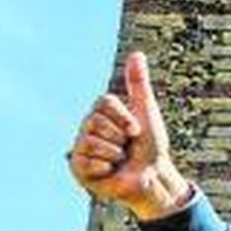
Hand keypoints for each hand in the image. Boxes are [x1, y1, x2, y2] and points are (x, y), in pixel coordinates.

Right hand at [67, 52, 188, 219]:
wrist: (153, 176)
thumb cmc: (151, 146)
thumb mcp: (146, 110)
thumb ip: (138, 83)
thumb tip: (136, 53)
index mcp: (100, 113)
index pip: (103, 102)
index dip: (124, 117)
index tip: (135, 130)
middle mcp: (87, 128)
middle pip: (96, 121)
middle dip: (120, 136)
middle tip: (127, 147)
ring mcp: (80, 148)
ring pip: (93, 142)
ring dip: (115, 154)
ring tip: (120, 160)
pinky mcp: (77, 169)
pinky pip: (87, 162)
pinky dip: (105, 168)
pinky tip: (110, 172)